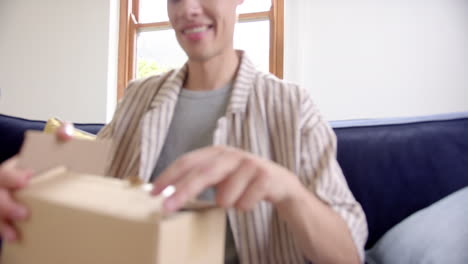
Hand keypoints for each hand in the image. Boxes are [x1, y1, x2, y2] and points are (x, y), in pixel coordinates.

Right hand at [0, 122, 73, 241]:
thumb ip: (58, 138)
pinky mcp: (2, 215)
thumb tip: (65, 132)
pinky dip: (4, 231)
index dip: (13, 177)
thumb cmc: (42, 167)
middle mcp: (2, 186)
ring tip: (15, 233)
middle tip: (23, 213)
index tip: (26, 180)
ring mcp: (1, 200)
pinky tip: (14, 238)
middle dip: (6, 204)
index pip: (6, 173)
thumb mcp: (48, 150)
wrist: (36, 180)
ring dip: (2, 222)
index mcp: (12, 170)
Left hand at [151, 146, 301, 211]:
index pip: (187, 161)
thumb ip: (197, 180)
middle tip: (167, 207)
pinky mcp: (265, 176)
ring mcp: (249, 163)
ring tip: (234, 200)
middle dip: (183, 191)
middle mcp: (231, 154)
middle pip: (203, 173)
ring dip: (227, 203)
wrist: (279, 183)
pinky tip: (251, 200)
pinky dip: (244, 207)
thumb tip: (167, 193)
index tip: (153, 192)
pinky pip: (244, 203)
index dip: (169, 176)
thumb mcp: (219, 177)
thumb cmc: (242, 181)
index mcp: (216, 152)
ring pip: (225, 196)